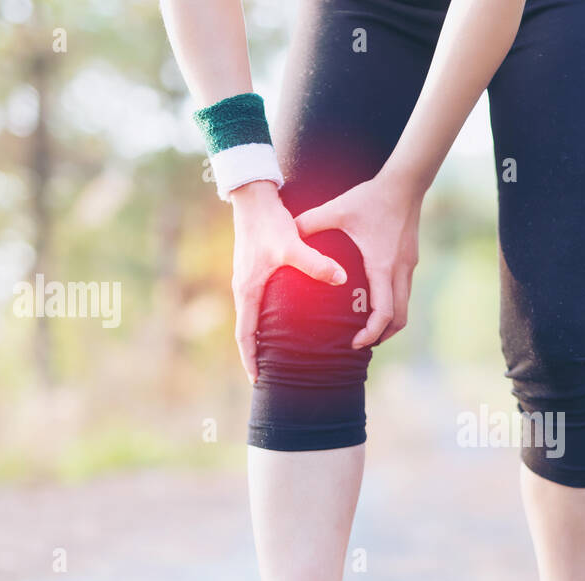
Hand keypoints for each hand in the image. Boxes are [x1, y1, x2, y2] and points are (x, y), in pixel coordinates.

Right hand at [229, 180, 346, 383]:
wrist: (254, 196)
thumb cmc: (269, 222)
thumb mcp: (291, 244)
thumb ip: (315, 263)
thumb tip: (340, 278)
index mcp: (247, 290)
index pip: (245, 335)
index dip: (250, 359)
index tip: (257, 380)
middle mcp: (244, 288)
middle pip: (248, 331)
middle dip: (256, 354)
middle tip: (269, 375)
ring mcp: (249, 279)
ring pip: (253, 318)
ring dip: (262, 337)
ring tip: (276, 356)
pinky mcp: (257, 270)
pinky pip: (260, 304)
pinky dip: (267, 320)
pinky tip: (283, 323)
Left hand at [295, 173, 421, 348]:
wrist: (405, 182)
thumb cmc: (372, 197)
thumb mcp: (338, 209)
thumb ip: (310, 222)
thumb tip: (286, 233)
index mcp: (382, 266)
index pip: (384, 313)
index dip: (371, 333)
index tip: (355, 342)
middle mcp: (400, 271)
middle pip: (400, 319)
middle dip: (382, 335)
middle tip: (361, 342)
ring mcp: (409, 267)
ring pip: (405, 308)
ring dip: (389, 323)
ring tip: (368, 329)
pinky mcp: (410, 260)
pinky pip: (404, 293)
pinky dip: (392, 306)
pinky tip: (376, 302)